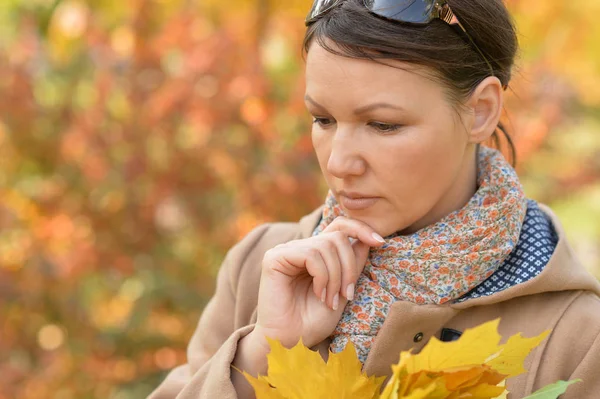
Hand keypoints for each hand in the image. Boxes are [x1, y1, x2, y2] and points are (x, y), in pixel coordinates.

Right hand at [253, 216, 385, 348]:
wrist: (291, 343)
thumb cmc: (313, 321)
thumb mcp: (343, 291)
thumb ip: (352, 265)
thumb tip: (368, 239)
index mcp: (315, 253)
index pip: (339, 226)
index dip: (360, 228)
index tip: (380, 242)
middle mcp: (299, 248)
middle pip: (337, 237)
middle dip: (349, 266)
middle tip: (347, 294)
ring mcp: (286, 251)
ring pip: (326, 245)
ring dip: (335, 276)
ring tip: (330, 300)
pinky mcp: (274, 257)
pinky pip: (310, 254)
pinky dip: (322, 276)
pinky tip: (319, 294)